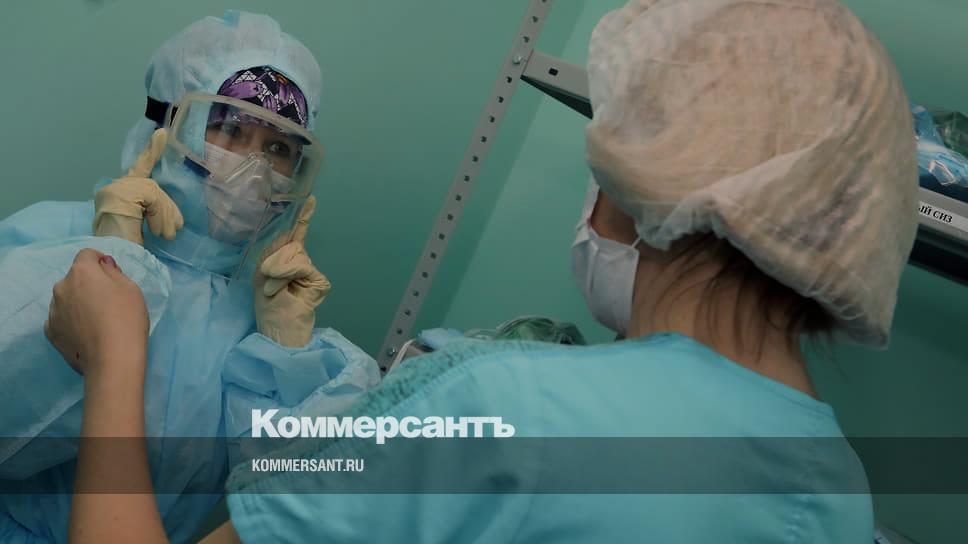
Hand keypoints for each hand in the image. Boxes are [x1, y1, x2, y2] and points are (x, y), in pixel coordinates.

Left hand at [45, 249, 149, 375]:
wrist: (112, 359)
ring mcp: (53, 311)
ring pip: (66, 299)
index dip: (99, 261)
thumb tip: (103, 265)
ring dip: (77, 302)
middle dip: (88, 284)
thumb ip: (113, 272)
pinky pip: (61, 319)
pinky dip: (70, 322)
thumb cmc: (127, 318)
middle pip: (75, 278)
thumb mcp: (131, 289)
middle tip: (107, 301)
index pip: (86, 255)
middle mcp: (61, 288)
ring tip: (96, 321)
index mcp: (81, 272)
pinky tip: (86, 334)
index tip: (110, 273)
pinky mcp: (50, 332)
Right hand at [93, 128, 183, 244]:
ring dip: (165, 216)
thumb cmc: (127, 250)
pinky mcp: (120, 194)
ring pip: (154, 192)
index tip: (162, 134)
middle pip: (153, 186)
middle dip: (167, 208)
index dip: (151, 152)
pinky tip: (158, 231)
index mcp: (118, 195)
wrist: (112, 258)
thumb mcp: (144, 228)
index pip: (139, 169)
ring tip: (166, 234)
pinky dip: (160, 215)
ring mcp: (115, 190)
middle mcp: (113, 188)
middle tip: (175, 228)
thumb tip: (175, 219)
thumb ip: (153, 214)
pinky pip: (153, 198)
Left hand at [254, 196, 331, 346]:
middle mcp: (301, 262)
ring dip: (279, 270)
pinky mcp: (320, 281)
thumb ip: (275, 253)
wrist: (278, 327)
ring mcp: (312, 272)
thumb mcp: (262, 273)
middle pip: (291, 243)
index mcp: (286, 258)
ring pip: (296, 253)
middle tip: (269, 279)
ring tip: (275, 289)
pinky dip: (288, 274)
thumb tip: (294, 245)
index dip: (304, 216)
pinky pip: (302, 265)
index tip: (310, 199)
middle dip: (275, 259)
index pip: (295, 233)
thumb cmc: (267, 304)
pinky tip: (284, 290)